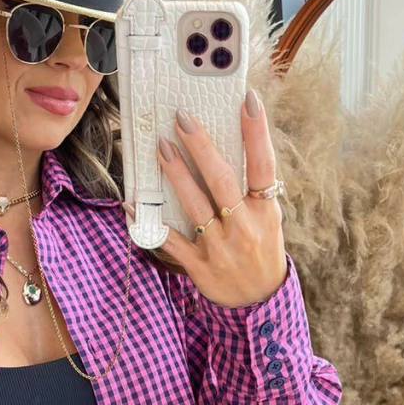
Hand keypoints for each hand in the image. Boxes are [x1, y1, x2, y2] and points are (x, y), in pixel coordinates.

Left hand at [123, 90, 286, 307]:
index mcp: (265, 212)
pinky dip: (151, 224)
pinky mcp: (199, 266)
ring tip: (162, 147)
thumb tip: (229, 144)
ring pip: (195, 205)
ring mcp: (220, 247)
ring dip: (176, 175)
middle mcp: (244, 227)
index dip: (257, 132)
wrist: (259, 304)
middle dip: (202, 147)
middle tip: (183, 118)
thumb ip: (252, 189)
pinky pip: (171, 241)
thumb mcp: (269, 220)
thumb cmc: (262, 252)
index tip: (248, 100)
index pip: (264, 165)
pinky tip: (134, 204)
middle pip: (223, 180)